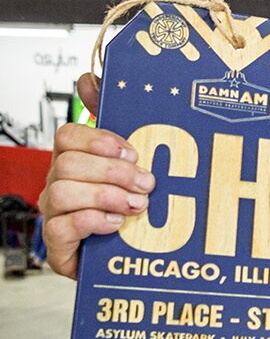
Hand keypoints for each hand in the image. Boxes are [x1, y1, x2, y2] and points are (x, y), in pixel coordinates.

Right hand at [39, 73, 154, 279]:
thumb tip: (89, 78)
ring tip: (135, 205)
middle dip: (112, 171)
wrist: (123, 260)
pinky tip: (116, 224)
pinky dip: (93, 221)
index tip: (131, 151)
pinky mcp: (58, 245)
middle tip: (146, 183)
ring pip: (62, 191)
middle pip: (68, 163)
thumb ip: (113, 125)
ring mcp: (54, 215)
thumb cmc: (122, 210)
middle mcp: (58, 185)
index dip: (98, 140)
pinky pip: (62, 226)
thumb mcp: (127, 166)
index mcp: (73, 163)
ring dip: (105, 196)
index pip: (67, 136)